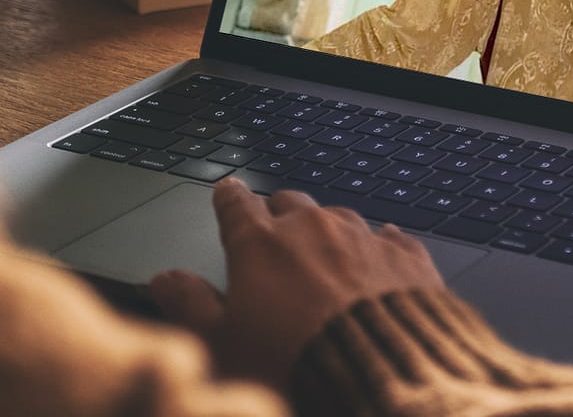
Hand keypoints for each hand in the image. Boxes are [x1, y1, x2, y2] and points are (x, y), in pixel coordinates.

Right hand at [148, 177, 445, 389]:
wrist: (384, 379)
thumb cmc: (296, 366)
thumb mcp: (222, 345)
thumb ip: (189, 306)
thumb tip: (164, 281)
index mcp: (261, 244)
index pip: (236, 204)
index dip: (229, 198)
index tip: (228, 194)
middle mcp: (313, 228)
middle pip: (289, 203)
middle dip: (278, 214)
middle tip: (273, 231)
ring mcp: (364, 238)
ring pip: (339, 218)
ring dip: (328, 232)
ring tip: (324, 256)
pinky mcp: (407, 258)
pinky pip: (391, 239)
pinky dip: (380, 247)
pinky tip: (380, 258)